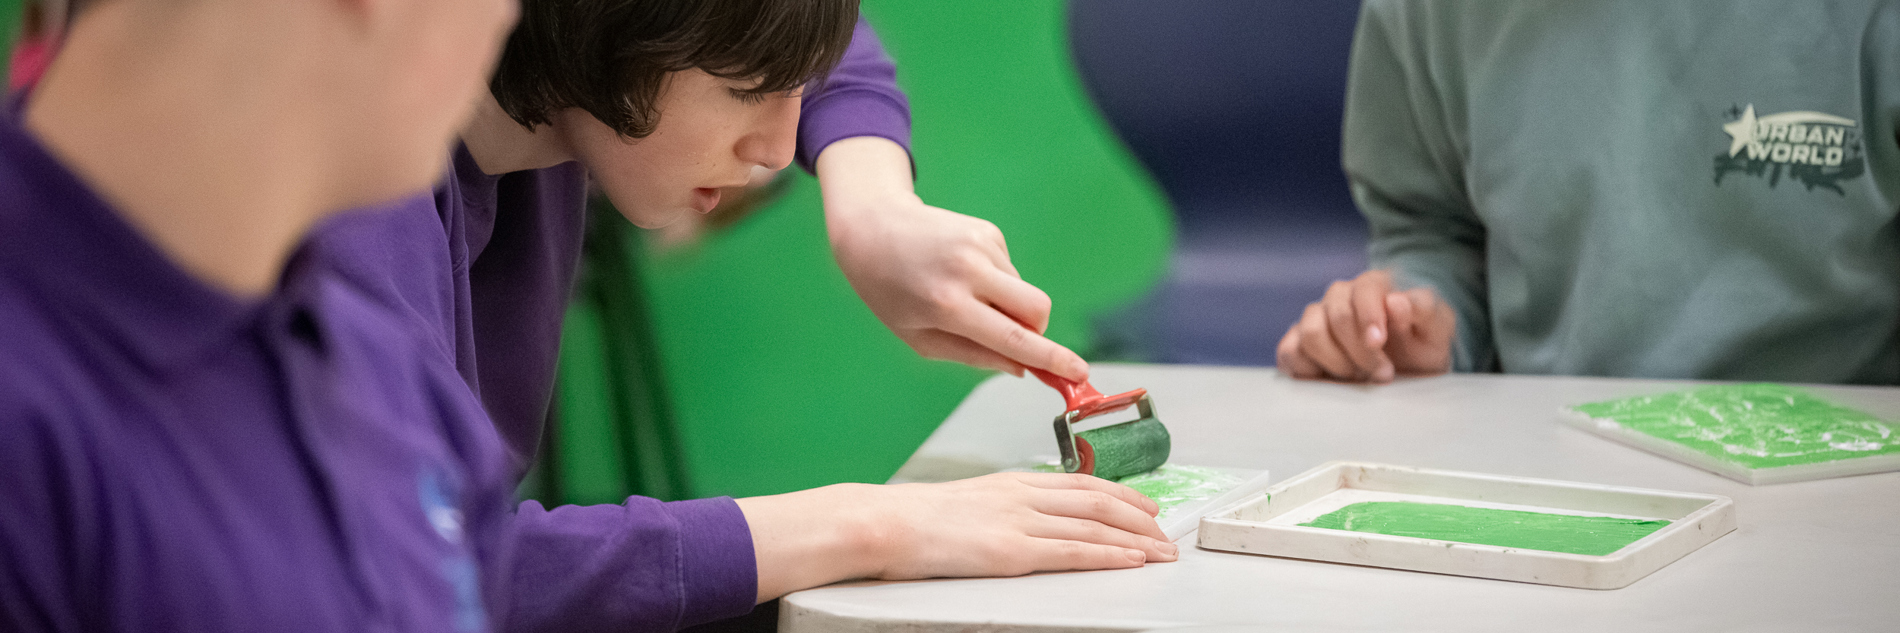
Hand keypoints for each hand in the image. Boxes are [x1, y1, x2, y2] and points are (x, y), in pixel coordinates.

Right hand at [736, 472, 1176, 601]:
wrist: (882, 522)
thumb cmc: (910, 519)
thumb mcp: (962, 503)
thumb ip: (994, 510)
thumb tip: (1010, 524)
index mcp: (1010, 483)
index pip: (1078, 483)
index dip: (1118, 492)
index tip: (1143, 504)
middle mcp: (1022, 496)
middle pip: (1097, 500)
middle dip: (1138, 515)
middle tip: (1166, 529)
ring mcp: (1019, 522)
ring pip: (1094, 525)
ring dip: (1135, 539)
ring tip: (1162, 551)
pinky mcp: (1013, 551)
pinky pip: (1074, 552)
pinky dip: (1110, 554)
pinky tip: (1131, 560)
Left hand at [816, 136, 1088, 381]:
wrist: (871, 228)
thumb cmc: (889, 291)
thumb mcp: (919, 338)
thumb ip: (974, 356)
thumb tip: (1023, 367)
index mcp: (948, 306)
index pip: (1013, 338)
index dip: (1051, 359)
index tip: (1079, 374)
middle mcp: (969, 271)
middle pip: (1037, 309)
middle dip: (1036, 330)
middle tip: (1008, 334)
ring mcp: (981, 245)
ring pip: (1023, 291)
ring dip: (1005, 303)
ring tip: (960, 293)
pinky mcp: (988, 230)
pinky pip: (1010, 271)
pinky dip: (995, 281)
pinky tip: (961, 273)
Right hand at [1276, 269, 1454, 382]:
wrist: (1409, 368)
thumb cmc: (1422, 344)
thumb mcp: (1437, 329)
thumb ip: (1423, 310)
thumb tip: (1395, 301)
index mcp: (1373, 286)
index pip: (1364, 289)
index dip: (1369, 316)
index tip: (1379, 343)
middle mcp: (1340, 297)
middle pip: (1336, 315)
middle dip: (1360, 351)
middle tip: (1383, 373)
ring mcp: (1315, 320)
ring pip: (1310, 334)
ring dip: (1337, 362)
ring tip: (1359, 376)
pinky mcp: (1297, 344)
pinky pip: (1288, 352)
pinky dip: (1308, 369)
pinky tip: (1332, 378)